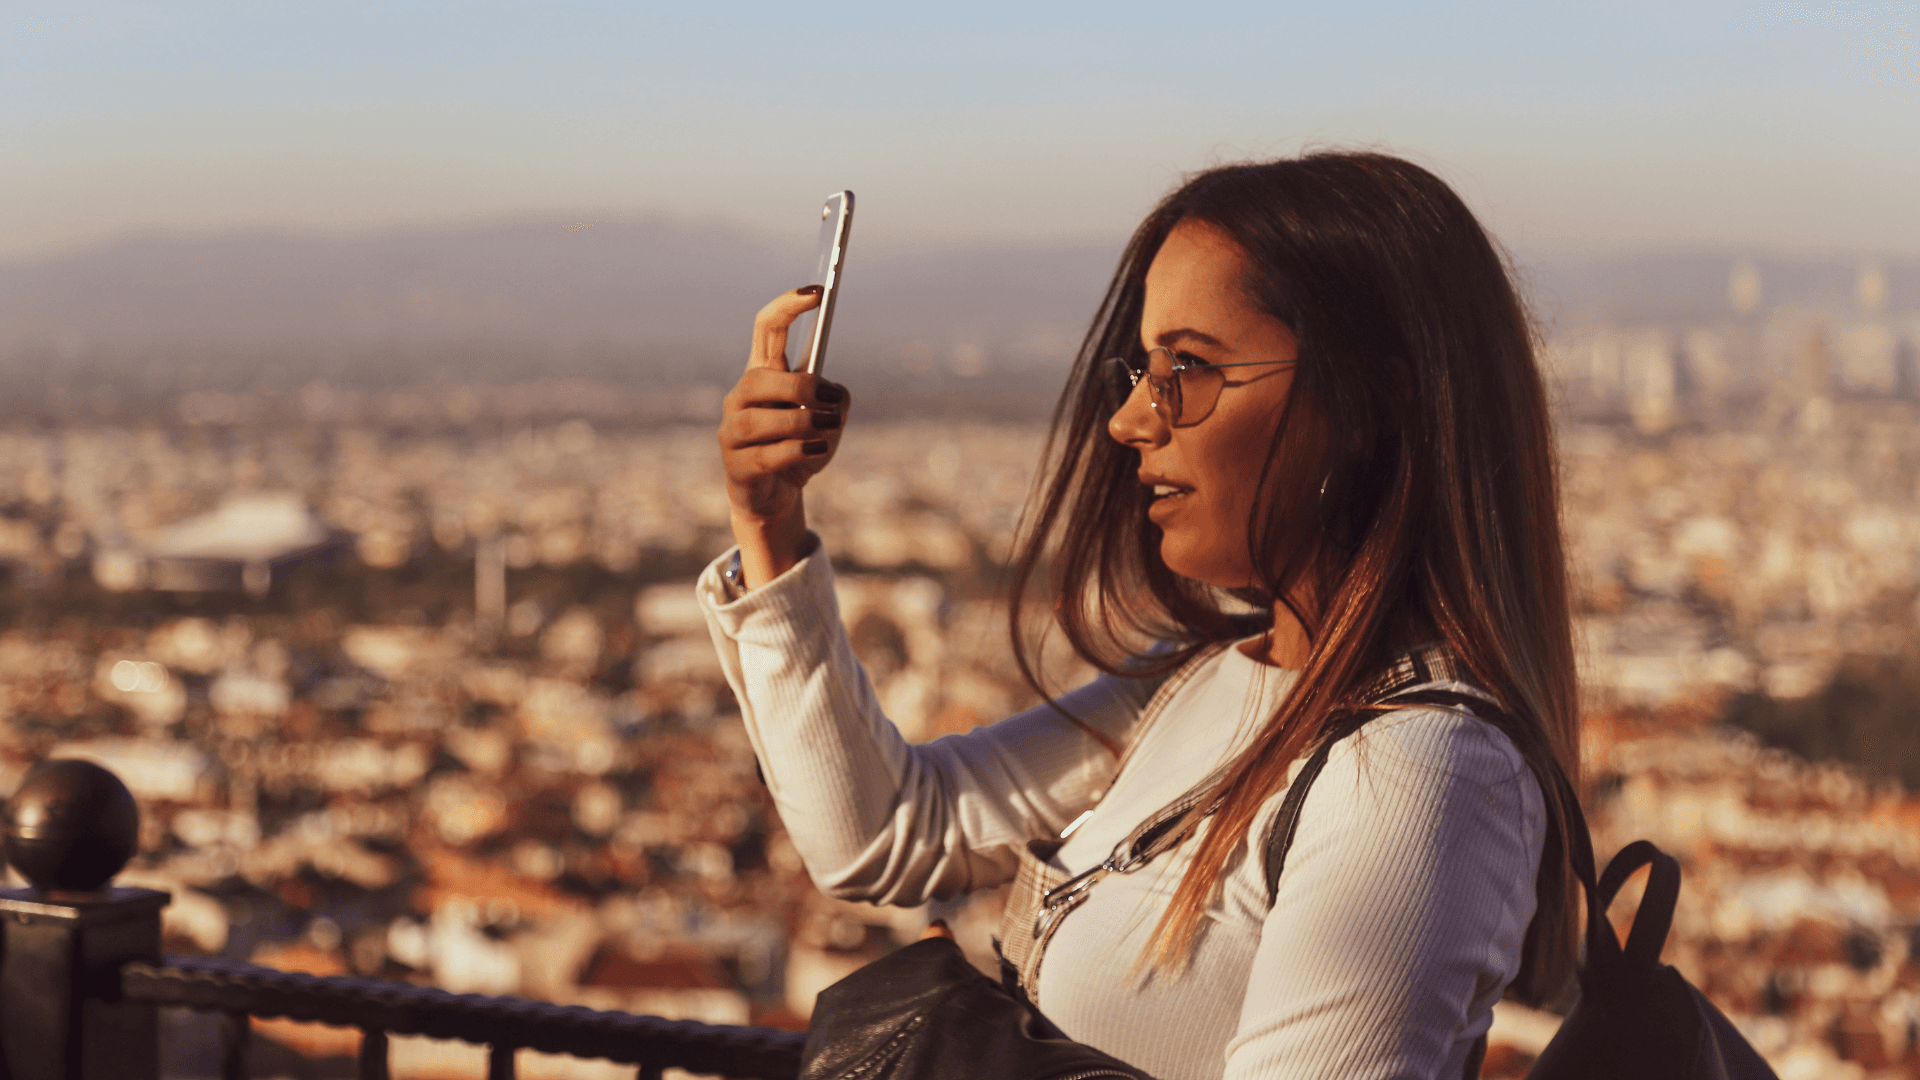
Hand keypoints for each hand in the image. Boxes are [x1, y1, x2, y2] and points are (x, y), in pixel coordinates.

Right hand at [717, 286, 850, 585]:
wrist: (777, 498)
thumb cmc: (803, 450)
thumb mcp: (831, 422)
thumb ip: (837, 402)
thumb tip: (831, 397)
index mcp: (763, 375)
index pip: (767, 328)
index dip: (789, 306)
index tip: (819, 291)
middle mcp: (741, 397)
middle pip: (763, 377)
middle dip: (802, 388)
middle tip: (830, 406)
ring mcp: (732, 431)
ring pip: (763, 417)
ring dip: (803, 422)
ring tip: (826, 430)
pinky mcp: (736, 466)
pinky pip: (768, 453)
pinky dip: (798, 451)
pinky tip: (817, 451)